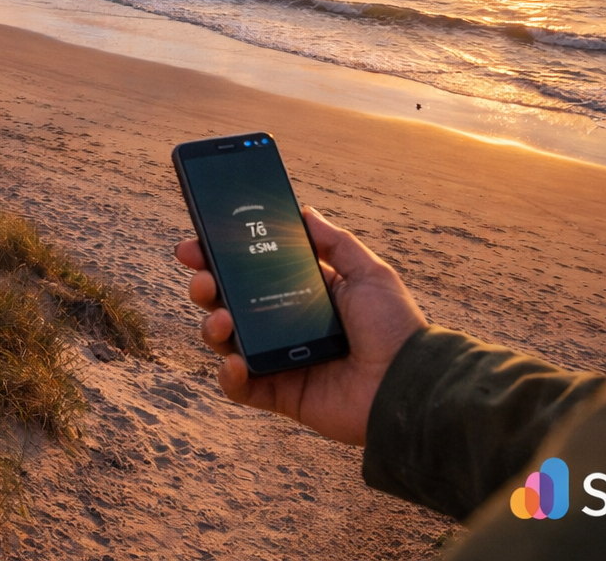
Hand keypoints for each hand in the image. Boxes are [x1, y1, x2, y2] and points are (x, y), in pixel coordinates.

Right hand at [174, 206, 425, 445]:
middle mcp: (284, 325)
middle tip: (202, 278)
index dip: (219, 257)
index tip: (196, 243)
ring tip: (223, 319)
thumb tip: (304, 212)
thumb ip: (334, 242)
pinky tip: (236, 363)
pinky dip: (230, 377)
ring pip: (226, 342)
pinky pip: (241, 388)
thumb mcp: (368, 273)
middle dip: (206, 287)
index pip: (250, 271)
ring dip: (212, 327)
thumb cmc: (395, 327)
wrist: (409, 383)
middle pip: (229, 302)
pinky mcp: (280, 394)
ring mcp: (279, 360)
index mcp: (302, 293)